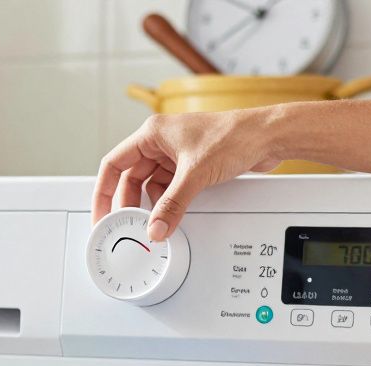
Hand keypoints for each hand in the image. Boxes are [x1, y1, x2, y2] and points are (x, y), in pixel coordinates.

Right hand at [92, 108, 282, 240]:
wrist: (268, 136)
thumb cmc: (235, 135)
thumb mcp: (196, 174)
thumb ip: (172, 205)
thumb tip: (156, 228)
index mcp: (152, 134)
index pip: (114, 164)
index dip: (104, 191)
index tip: (102, 214)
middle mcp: (161, 142)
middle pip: (131, 178)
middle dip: (128, 203)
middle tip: (126, 226)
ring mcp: (176, 154)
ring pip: (150, 185)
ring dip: (150, 205)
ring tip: (150, 223)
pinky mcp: (191, 166)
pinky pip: (169, 188)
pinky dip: (167, 203)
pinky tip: (169, 216)